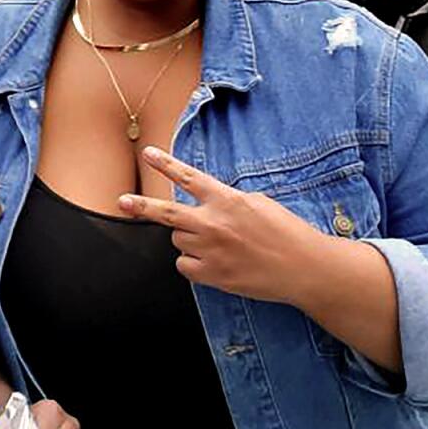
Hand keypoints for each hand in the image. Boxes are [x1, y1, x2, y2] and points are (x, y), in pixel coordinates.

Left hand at [119, 147, 332, 304]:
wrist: (304, 269)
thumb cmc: (286, 232)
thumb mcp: (257, 203)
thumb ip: (227, 200)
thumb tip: (207, 203)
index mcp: (226, 200)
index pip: (189, 177)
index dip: (165, 164)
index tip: (148, 153)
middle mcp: (214, 223)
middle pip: (167, 213)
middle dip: (142, 206)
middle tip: (123, 201)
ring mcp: (211, 251)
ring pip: (178, 241)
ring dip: (188, 240)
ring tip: (215, 243)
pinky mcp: (214, 276)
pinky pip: (185, 267)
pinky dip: (193, 264)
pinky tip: (213, 262)